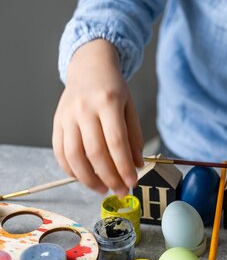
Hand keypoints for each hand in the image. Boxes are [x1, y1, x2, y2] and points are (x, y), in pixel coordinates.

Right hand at [53, 39, 143, 196]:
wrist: (89, 68)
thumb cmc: (113, 89)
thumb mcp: (130, 107)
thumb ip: (134, 136)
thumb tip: (137, 165)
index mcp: (107, 103)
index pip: (116, 142)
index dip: (124, 166)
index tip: (133, 182)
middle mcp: (84, 109)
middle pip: (95, 152)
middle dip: (109, 177)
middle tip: (121, 191)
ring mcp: (67, 116)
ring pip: (74, 156)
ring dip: (88, 178)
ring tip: (103, 189)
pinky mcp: (56, 123)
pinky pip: (60, 152)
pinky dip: (71, 170)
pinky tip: (84, 177)